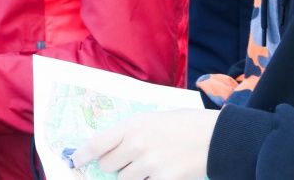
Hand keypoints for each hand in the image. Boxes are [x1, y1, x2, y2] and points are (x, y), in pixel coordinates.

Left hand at [71, 108, 218, 179]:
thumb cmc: (187, 124)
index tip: (76, 161)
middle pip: (108, 165)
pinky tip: (158, 173)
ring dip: (131, 176)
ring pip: (124, 179)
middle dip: (113, 166)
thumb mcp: (155, 119)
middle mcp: (136, 144)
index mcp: (133, 124)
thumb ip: (132, 132)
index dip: (83, 155)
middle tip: (126, 161)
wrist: (217, 137)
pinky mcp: (163, 179)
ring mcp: (149, 164)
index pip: (97, 143)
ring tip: (148, 165)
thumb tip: (113, 148)